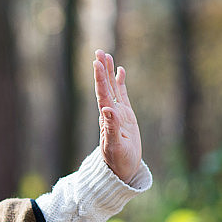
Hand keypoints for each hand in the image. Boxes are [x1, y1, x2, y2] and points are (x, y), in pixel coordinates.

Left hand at [93, 50, 141, 183]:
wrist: (122, 170)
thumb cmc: (118, 161)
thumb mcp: (115, 146)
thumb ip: (111, 128)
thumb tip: (107, 110)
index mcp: (106, 118)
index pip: (102, 94)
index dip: (99, 78)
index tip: (96, 63)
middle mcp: (110, 113)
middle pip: (105, 87)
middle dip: (102, 70)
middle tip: (99, 52)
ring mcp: (118, 113)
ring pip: (113, 88)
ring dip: (109, 73)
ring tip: (106, 56)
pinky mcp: (126, 116)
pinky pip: (122, 95)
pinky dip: (121, 83)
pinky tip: (120, 71)